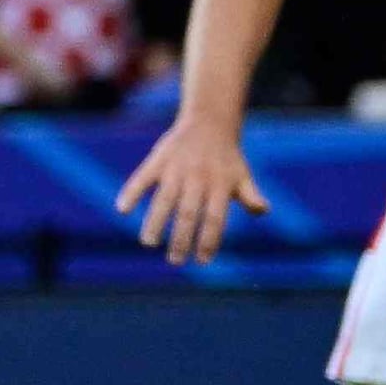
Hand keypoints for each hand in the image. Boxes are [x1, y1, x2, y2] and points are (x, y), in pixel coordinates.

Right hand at [115, 113, 266, 262]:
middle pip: (188, 214)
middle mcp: (198, 179)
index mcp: (220, 186)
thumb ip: (251, 195)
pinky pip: (142, 178)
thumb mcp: (242, 175)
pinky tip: (122, 209)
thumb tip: (262, 211)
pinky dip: (131, 192)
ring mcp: (176, 170)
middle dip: (181, 239)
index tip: (202, 261)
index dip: (209, 240)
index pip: (215, 219)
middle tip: (175, 261)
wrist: (209, 122)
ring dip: (155, 222)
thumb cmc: (227, 157)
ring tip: (149, 243)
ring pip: (164, 200)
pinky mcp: (158, 160)